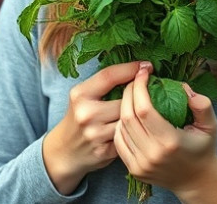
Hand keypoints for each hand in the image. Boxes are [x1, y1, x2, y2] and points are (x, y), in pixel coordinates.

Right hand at [43, 61, 142, 193]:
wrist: (65, 151)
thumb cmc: (79, 117)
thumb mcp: (83, 96)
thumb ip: (104, 84)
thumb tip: (137, 69)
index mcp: (80, 95)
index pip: (109, 76)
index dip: (131, 68)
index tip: (146, 65)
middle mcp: (86, 113)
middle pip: (125, 99)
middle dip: (138, 94)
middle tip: (151, 88)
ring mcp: (95, 134)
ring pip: (129, 119)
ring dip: (137, 115)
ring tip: (143, 110)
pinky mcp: (104, 151)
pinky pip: (128, 136)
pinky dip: (133, 132)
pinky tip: (136, 129)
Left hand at [113, 63, 216, 195]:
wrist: (196, 181)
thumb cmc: (203, 149)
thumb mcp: (210, 125)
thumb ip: (202, 104)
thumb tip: (183, 88)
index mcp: (170, 141)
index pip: (144, 109)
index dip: (139, 87)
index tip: (143, 73)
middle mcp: (152, 154)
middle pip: (128, 116)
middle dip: (128, 92)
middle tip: (135, 80)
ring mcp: (140, 164)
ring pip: (121, 128)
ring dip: (123, 107)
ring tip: (132, 95)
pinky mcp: (133, 169)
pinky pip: (119, 141)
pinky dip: (121, 125)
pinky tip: (129, 115)